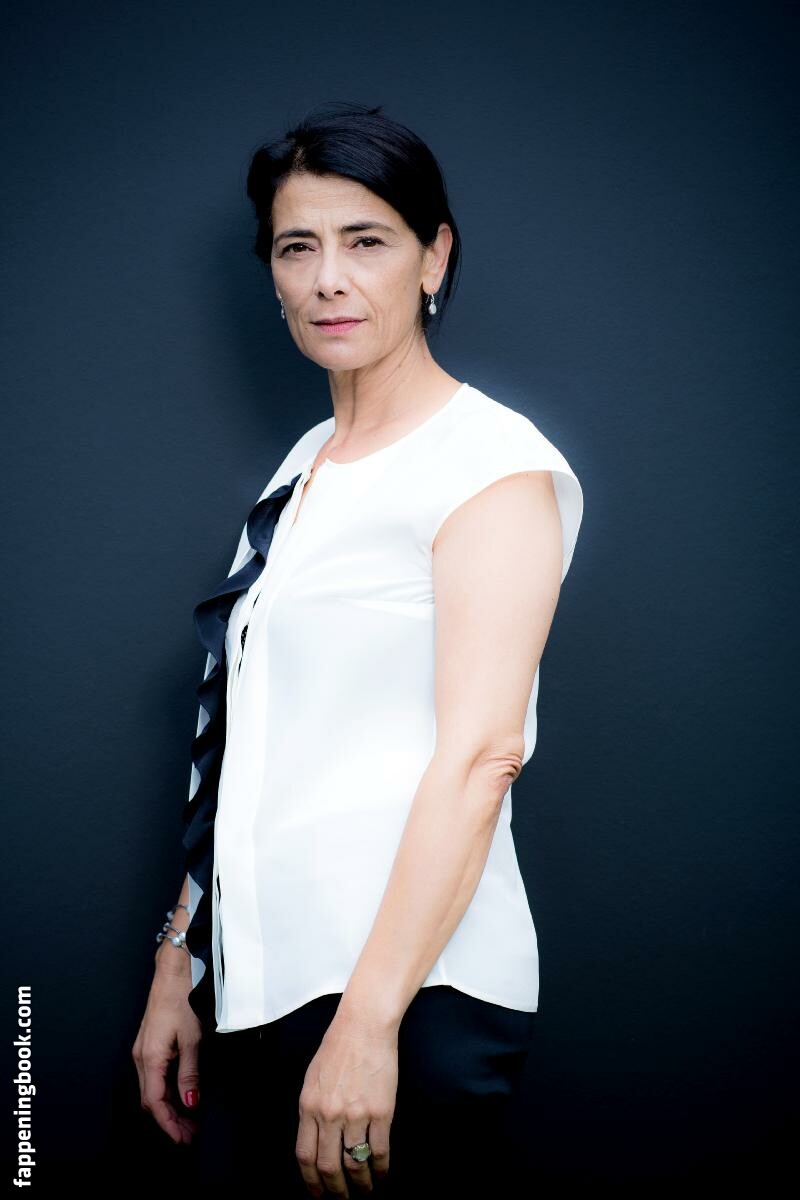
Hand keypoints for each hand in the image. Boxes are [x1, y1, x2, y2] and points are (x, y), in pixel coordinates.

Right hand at [131, 953, 201, 1144]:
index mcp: (150, 1058)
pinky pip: (153, 1076)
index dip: (168, 1124)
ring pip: (151, 1089)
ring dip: (168, 1107)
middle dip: (169, 1120)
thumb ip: (189, 1073)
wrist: (173, 972)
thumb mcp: (192, 1038)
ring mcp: (142, 1051)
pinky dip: (165, 1091)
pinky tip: (179, 1095)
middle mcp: (141, 1057)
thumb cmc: (181, 999)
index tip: (182, 1138)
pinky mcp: (148, 1044)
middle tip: (190, 1134)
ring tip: (188, 1120)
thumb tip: (190, 1101)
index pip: (155, 1103)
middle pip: (151, 1100)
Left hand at [295, 1011, 398, 1196]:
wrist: (364, 1026)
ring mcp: (356, 1115)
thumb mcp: (313, 1078)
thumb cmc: (338, 1047)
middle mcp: (330, 1115)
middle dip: (335, 1190)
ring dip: (361, 1184)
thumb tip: (315, 1139)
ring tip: (365, 1191)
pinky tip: (382, 1174)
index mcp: (309, 1106)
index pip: (305, 1156)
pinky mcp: (381, 1112)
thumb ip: (312, 1110)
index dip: (311, 1181)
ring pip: (355, 1164)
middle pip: (328, 1167)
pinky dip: (381, 1168)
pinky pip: (380, 1151)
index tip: (318, 1194)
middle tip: (342, 1199)